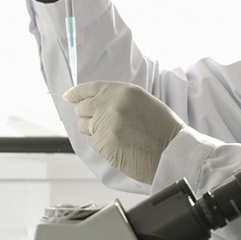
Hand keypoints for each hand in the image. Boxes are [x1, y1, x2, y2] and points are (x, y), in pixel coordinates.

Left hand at [65, 81, 183, 183]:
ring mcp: (105, 123)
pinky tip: (116, 145)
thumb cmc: (162, 128)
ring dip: (93, 130)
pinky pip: (92, 141)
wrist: (172, 151)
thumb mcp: (142, 102)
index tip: (69, 96)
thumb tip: (94, 102)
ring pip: (83, 126)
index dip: (77, 93)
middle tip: (100, 122)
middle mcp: (111, 104)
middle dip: (86, 114)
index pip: (90, 88)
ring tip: (114, 135)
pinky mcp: (102, 142)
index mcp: (122, 91)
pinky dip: (100, 144)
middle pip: (82, 108)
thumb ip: (118, 99)